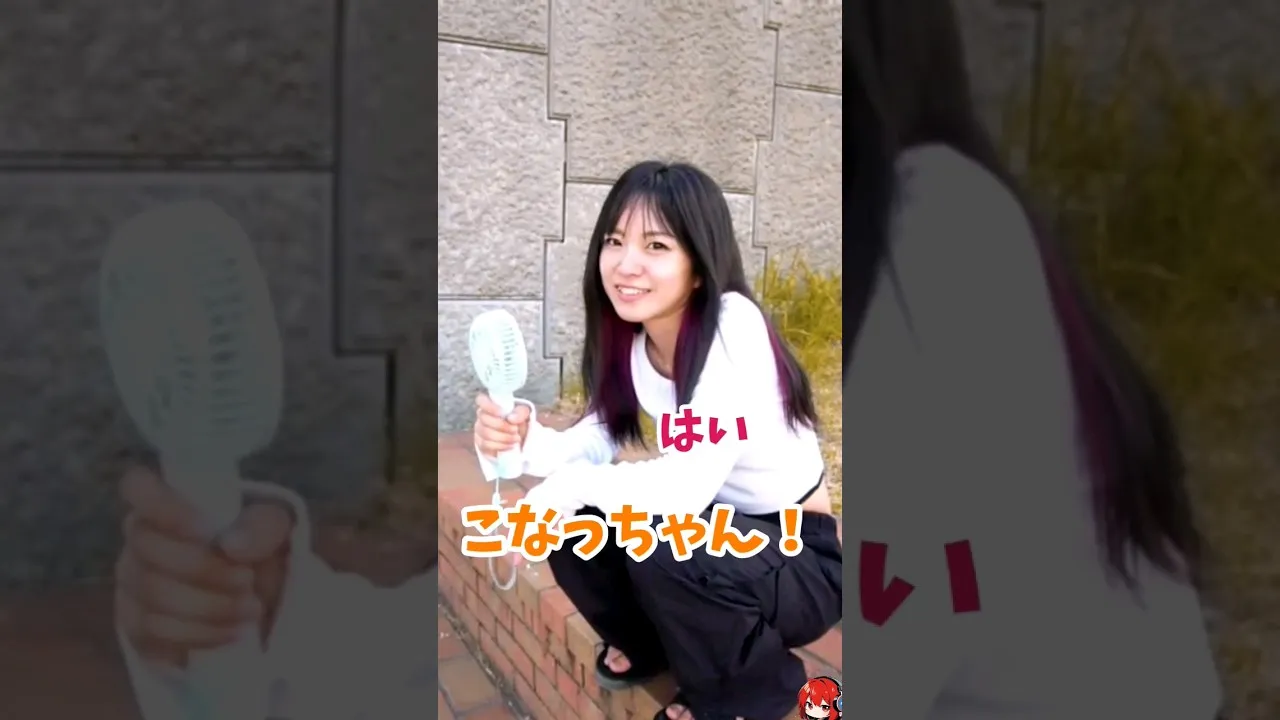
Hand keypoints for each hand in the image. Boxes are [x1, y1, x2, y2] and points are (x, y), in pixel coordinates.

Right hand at [114, 465, 294, 668]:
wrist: (255, 599)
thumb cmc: (254, 549)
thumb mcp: (273, 529)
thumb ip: (262, 526)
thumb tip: (232, 547)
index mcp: (166, 503)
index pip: (137, 487)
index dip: (164, 508)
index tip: (205, 529)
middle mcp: (139, 540)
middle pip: (149, 551)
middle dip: (206, 570)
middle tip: (247, 580)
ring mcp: (131, 584)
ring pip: (153, 597)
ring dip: (210, 607)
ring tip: (250, 608)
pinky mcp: (136, 626)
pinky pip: (155, 634)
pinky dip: (201, 635)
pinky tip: (232, 631)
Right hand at [474, 392, 530, 457]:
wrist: (517, 437)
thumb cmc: (517, 422)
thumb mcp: (524, 414)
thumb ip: (521, 413)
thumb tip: (511, 419)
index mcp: (490, 405)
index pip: (481, 400)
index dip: (490, 407)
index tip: (503, 413)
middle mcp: (482, 416)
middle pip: (484, 419)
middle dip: (502, 426)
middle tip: (515, 429)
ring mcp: (479, 430)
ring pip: (486, 434)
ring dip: (504, 437)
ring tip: (516, 438)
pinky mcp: (481, 443)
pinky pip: (486, 445)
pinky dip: (501, 446)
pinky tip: (510, 445)